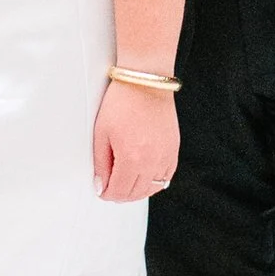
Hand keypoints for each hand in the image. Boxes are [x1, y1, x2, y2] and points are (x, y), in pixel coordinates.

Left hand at [94, 78, 179, 203]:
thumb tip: (101, 184)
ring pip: (152, 189)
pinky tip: (145, 176)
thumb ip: (101, 163)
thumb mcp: (102, 133)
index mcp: (132, 158)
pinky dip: (155, 182)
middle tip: (111, 188)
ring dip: (138, 191)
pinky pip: (166, 177)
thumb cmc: (123, 101)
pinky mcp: (174, 149)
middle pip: (136, 193)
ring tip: (126, 183)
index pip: (118, 191)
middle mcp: (152, 160)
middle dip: (120, 194)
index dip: (107, 194)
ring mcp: (166, 156)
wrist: (145, 81)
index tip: (102, 190)